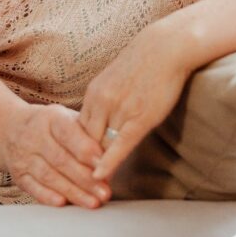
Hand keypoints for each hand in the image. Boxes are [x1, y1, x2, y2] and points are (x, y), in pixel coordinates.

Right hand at [0, 103, 111, 207]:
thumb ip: (87, 133)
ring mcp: (24, 156)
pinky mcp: (18, 174)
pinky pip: (33, 187)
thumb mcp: (66, 118)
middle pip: (61, 160)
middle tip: (105, 192)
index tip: (104, 163)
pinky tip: (63, 203)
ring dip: (72, 192)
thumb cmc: (49, 125)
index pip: (69, 134)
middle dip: (85, 178)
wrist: (10, 128)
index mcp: (51, 118)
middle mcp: (34, 136)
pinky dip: (47, 196)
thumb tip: (111, 153)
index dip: (86, 150)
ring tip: (93, 203)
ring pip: (49, 176)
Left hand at [79, 20, 191, 180]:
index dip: (73, 151)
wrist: (166, 46)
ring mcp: (119, 109)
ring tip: (87, 190)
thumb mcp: (116, 81)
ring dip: (92, 167)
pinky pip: (120, 144)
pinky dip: (108, 162)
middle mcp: (101, 101)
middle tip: (72, 186)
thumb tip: (102, 121)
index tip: (68, 169)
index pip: (76, 129)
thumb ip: (106, 102)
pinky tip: (100, 176)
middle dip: (77, 163)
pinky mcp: (139, 116)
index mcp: (94, 93)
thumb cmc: (145, 63)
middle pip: (83, 140)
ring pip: (99, 145)